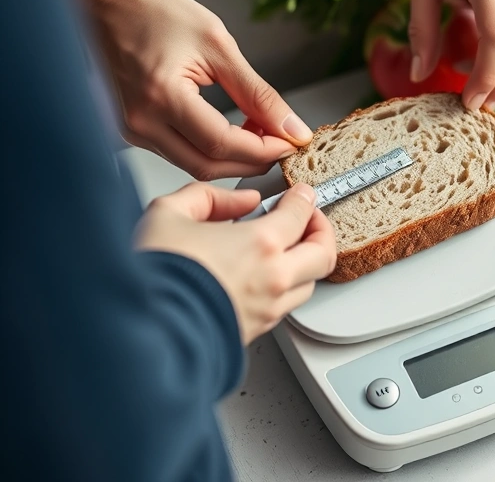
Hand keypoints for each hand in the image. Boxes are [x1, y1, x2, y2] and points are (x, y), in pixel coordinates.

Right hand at [34, 0, 313, 180]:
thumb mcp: (219, 47)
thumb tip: (293, 128)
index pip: (222, 144)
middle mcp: (140, 121)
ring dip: (234, 158)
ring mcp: (132, 130)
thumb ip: (258, 93)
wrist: (108, 1)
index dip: (263, 149)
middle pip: (208, 165)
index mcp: (162, 96)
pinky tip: (234, 132)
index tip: (291, 141)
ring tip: (260, 132)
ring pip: (194, 166)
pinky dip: (212, 151)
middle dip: (252, 161)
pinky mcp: (133, 131)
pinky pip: (179, 154)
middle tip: (282, 142)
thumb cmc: (157, 13)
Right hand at [134, 182, 336, 344]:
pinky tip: (264, 277)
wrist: (140, 331)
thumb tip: (241, 201)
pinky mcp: (256, 331)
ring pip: (309, 284)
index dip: (304, 199)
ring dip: (305, 264)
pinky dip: (284, 288)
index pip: (302, 215)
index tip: (301, 195)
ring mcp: (268, 309)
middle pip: (323, 253)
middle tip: (309, 221)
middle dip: (322, 231)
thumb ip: (208, 197)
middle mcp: (273, 278)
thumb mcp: (168, 213)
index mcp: (261, 244)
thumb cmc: (154, 276)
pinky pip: (284, 307)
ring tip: (288, 251)